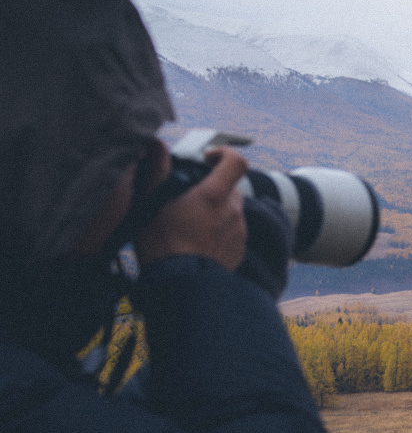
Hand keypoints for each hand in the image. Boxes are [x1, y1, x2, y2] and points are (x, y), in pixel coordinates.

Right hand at [136, 147, 248, 271]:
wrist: (180, 287)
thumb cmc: (162, 246)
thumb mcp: (151, 205)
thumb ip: (157, 172)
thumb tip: (157, 146)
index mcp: (214, 196)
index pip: (236, 162)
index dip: (225, 154)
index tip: (208, 159)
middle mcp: (232, 211)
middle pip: (231, 187)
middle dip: (214, 187)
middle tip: (190, 197)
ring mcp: (239, 232)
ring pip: (232, 210)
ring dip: (216, 210)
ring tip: (191, 223)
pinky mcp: (239, 250)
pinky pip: (233, 231)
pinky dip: (220, 230)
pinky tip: (199, 241)